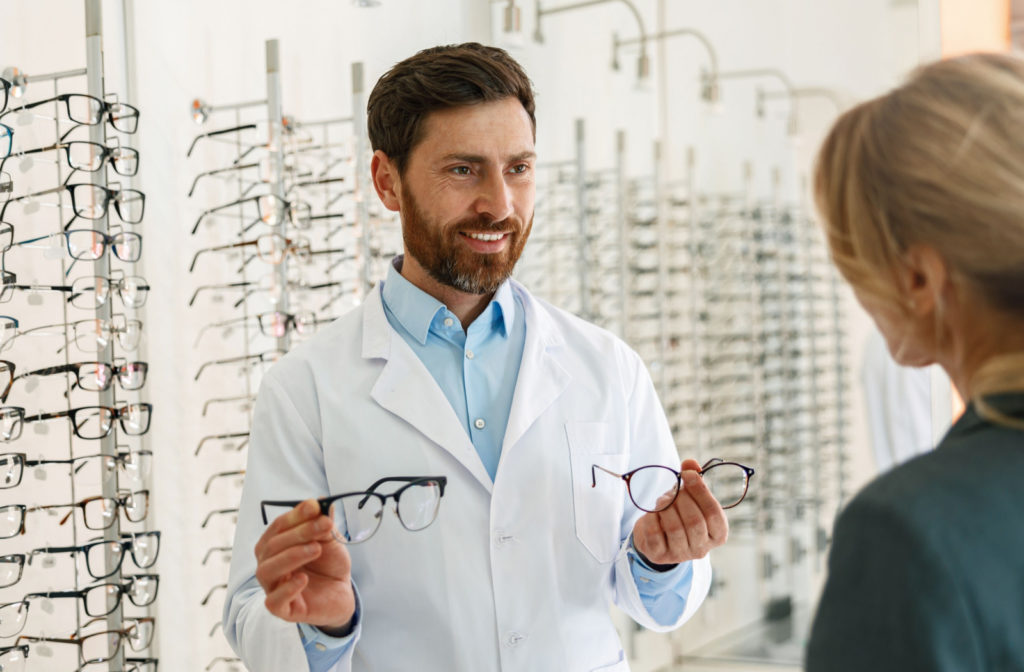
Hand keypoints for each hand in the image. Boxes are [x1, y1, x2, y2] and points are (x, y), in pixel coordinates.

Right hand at [254, 498, 355, 631]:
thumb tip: (323, 502)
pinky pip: (274, 601)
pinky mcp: (282, 609)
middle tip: (324, 525)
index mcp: (275, 544)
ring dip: (292, 556)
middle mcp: (268, 564)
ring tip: (316, 549)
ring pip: (267, 570)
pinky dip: (287, 588)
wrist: (340, 593)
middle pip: (273, 546)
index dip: (296, 515)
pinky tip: (303, 579)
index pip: (279, 526)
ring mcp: (272, 587)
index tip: (315, 506)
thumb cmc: (328, 564)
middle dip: (300, 532)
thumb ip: (324, 524)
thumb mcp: (330, 541)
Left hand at [631, 458, 728, 564]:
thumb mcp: (690, 496)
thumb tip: (690, 463)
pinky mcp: (660, 556)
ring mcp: (681, 555)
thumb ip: (693, 478)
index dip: (701, 491)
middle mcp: (702, 549)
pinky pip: (655, 533)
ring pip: (674, 528)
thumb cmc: (680, 512)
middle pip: (694, 521)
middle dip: (681, 499)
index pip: (714, 514)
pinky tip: (654, 512)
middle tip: (674, 491)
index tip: (688, 474)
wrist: (656, 535)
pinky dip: (652, 517)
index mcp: (718, 534)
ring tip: (663, 501)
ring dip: (666, 507)